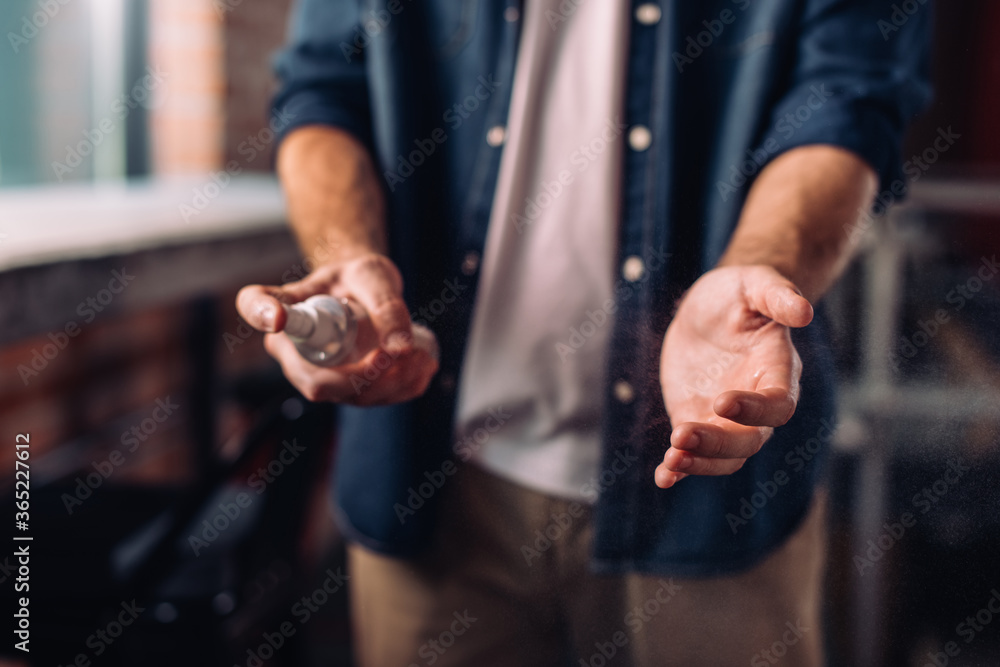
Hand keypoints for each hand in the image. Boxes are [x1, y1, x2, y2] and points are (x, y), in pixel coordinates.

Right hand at [236, 253, 438, 405]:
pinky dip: (404, 387)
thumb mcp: (373, 276)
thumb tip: (401, 347)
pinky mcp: (347, 390)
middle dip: (366, 376)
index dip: (262, 313)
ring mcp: (319, 375)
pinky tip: (422, 364)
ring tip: (421, 353)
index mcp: (285, 307)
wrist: (368, 293)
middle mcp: (293, 350)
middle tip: (401, 353)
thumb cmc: (360, 277)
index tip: (279, 316)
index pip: (255, 306)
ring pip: (350, 396)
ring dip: (393, 382)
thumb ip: (386, 304)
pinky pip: (373, 400)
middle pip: (316, 381)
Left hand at [655, 265, 812, 487]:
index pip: (778, 404)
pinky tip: (663, 477)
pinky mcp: (698, 420)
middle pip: (749, 440)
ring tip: (671, 461)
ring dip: (700, 462)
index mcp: (778, 371)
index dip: (755, 410)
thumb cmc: (738, 292)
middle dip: (718, 443)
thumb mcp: (754, 282)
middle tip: (682, 436)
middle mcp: (757, 404)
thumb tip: (804, 312)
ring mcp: (727, 418)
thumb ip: (778, 295)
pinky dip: (679, 469)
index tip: (722, 401)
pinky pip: (693, 453)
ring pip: (725, 456)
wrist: (708, 308)